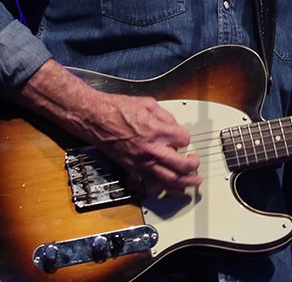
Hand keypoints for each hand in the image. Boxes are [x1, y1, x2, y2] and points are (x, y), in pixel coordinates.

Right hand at [87, 92, 202, 195]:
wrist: (95, 119)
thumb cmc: (117, 109)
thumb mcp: (148, 104)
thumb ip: (166, 117)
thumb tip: (175, 127)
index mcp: (157, 131)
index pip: (184, 140)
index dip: (186, 138)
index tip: (182, 138)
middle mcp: (151, 149)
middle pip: (182, 165)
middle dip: (193, 165)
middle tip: (196, 163)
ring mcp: (142, 162)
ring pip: (169, 179)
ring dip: (185, 182)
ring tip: (193, 181)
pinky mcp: (133, 169)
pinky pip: (152, 183)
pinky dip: (165, 188)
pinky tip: (174, 188)